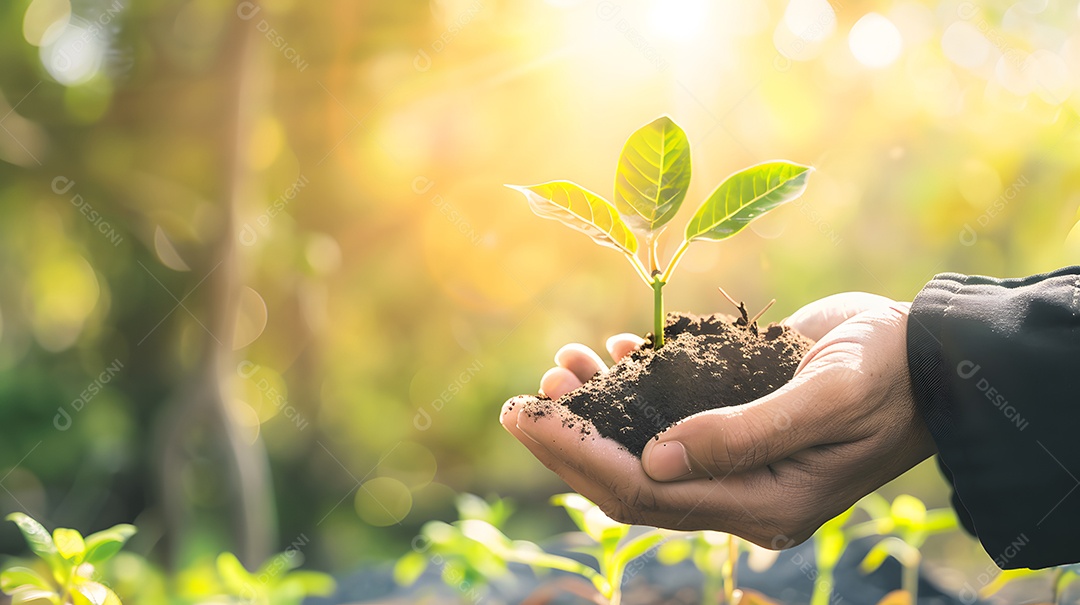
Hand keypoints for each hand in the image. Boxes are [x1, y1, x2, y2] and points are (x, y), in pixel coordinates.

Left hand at [499, 293, 936, 546]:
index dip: (577, 455)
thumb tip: (656, 459)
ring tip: (561, 364)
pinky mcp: (737, 425)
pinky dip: (635, 387)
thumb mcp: (825, 397)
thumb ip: (743, 433)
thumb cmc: (890, 372)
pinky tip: (615, 351)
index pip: (645, 492)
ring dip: (597, 412)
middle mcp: (741, 493)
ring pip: (644, 450)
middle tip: (522, 399)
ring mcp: (738, 461)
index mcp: (764, 504)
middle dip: (571, 441)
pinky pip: (671, 417)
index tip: (525, 414)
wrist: (936, 358)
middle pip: (632, 481)